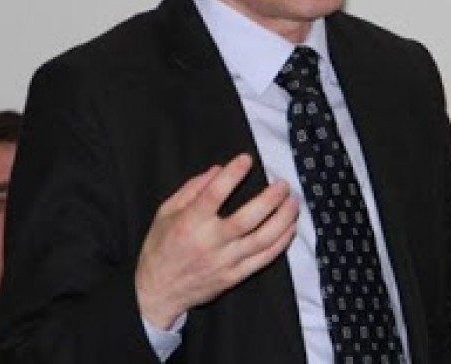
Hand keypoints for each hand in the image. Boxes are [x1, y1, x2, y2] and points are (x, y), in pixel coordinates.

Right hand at [135, 153, 299, 329]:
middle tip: (282, 184)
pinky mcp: (234, 276)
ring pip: (261, 240)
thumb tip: (217, 170)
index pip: (214, 195)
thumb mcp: (165, 212)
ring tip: (293, 202)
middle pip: (247, 219)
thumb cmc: (160, 247)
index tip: (246, 159)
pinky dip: (280, 243)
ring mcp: (224, 262)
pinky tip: (290, 228)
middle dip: (270, 199)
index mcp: (189, 223)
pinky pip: (263, 259)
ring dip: (282, 220)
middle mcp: (209, 243)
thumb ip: (191, 189)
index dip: (232, 174)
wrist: (158, 291)